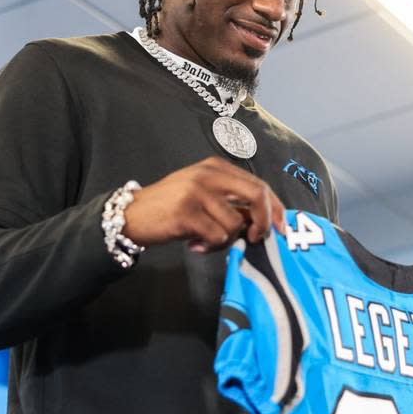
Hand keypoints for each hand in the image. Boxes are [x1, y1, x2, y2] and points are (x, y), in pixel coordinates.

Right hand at [123, 156, 284, 252]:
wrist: (131, 214)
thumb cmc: (169, 207)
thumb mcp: (201, 194)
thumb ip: (229, 200)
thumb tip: (262, 220)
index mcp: (216, 167)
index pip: (259, 184)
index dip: (275, 208)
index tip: (281, 228)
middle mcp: (208, 175)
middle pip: (257, 196)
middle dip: (264, 222)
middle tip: (256, 239)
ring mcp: (197, 192)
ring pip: (235, 224)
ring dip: (225, 240)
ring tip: (206, 240)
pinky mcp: (186, 212)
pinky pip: (216, 236)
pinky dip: (209, 246)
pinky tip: (194, 244)